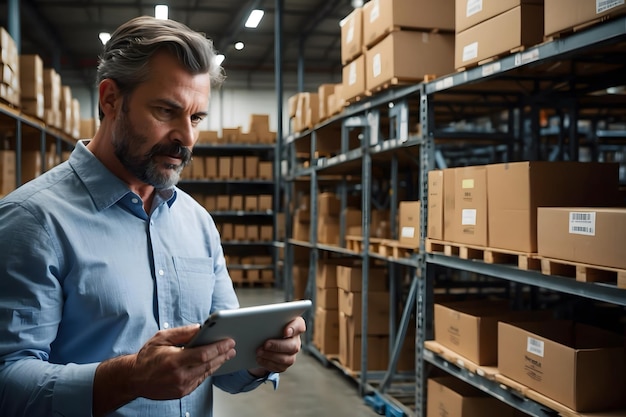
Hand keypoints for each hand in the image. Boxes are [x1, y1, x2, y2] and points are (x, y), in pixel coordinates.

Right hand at [93, 325, 235, 415]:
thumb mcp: (162, 338)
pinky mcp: (182, 392)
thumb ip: (183, 332)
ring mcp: (181, 387)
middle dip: (223, 355)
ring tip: (227, 354)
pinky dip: (208, 371)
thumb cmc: (148, 356)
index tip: (229, 341)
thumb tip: (201, 327)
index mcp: (174, 361)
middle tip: (232, 347)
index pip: (203, 355)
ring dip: (218, 363)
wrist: (135, 379)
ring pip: (206, 373)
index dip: (219, 348)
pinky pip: (200, 380)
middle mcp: (179, 376)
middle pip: (208, 365)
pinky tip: (214, 363)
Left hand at [249, 316, 305, 375]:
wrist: (262, 339)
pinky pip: (280, 367)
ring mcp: (291, 353)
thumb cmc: (266, 325)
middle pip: (293, 346)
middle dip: (278, 346)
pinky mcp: (285, 363)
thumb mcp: (265, 318)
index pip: (300, 325)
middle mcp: (295, 340)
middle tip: (265, 344)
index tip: (285, 331)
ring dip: (271, 356)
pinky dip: (268, 364)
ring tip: (259, 352)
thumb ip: (264, 316)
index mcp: (294, 325)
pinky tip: (259, 359)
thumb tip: (251, 316)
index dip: (294, 329)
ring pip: (287, 359)